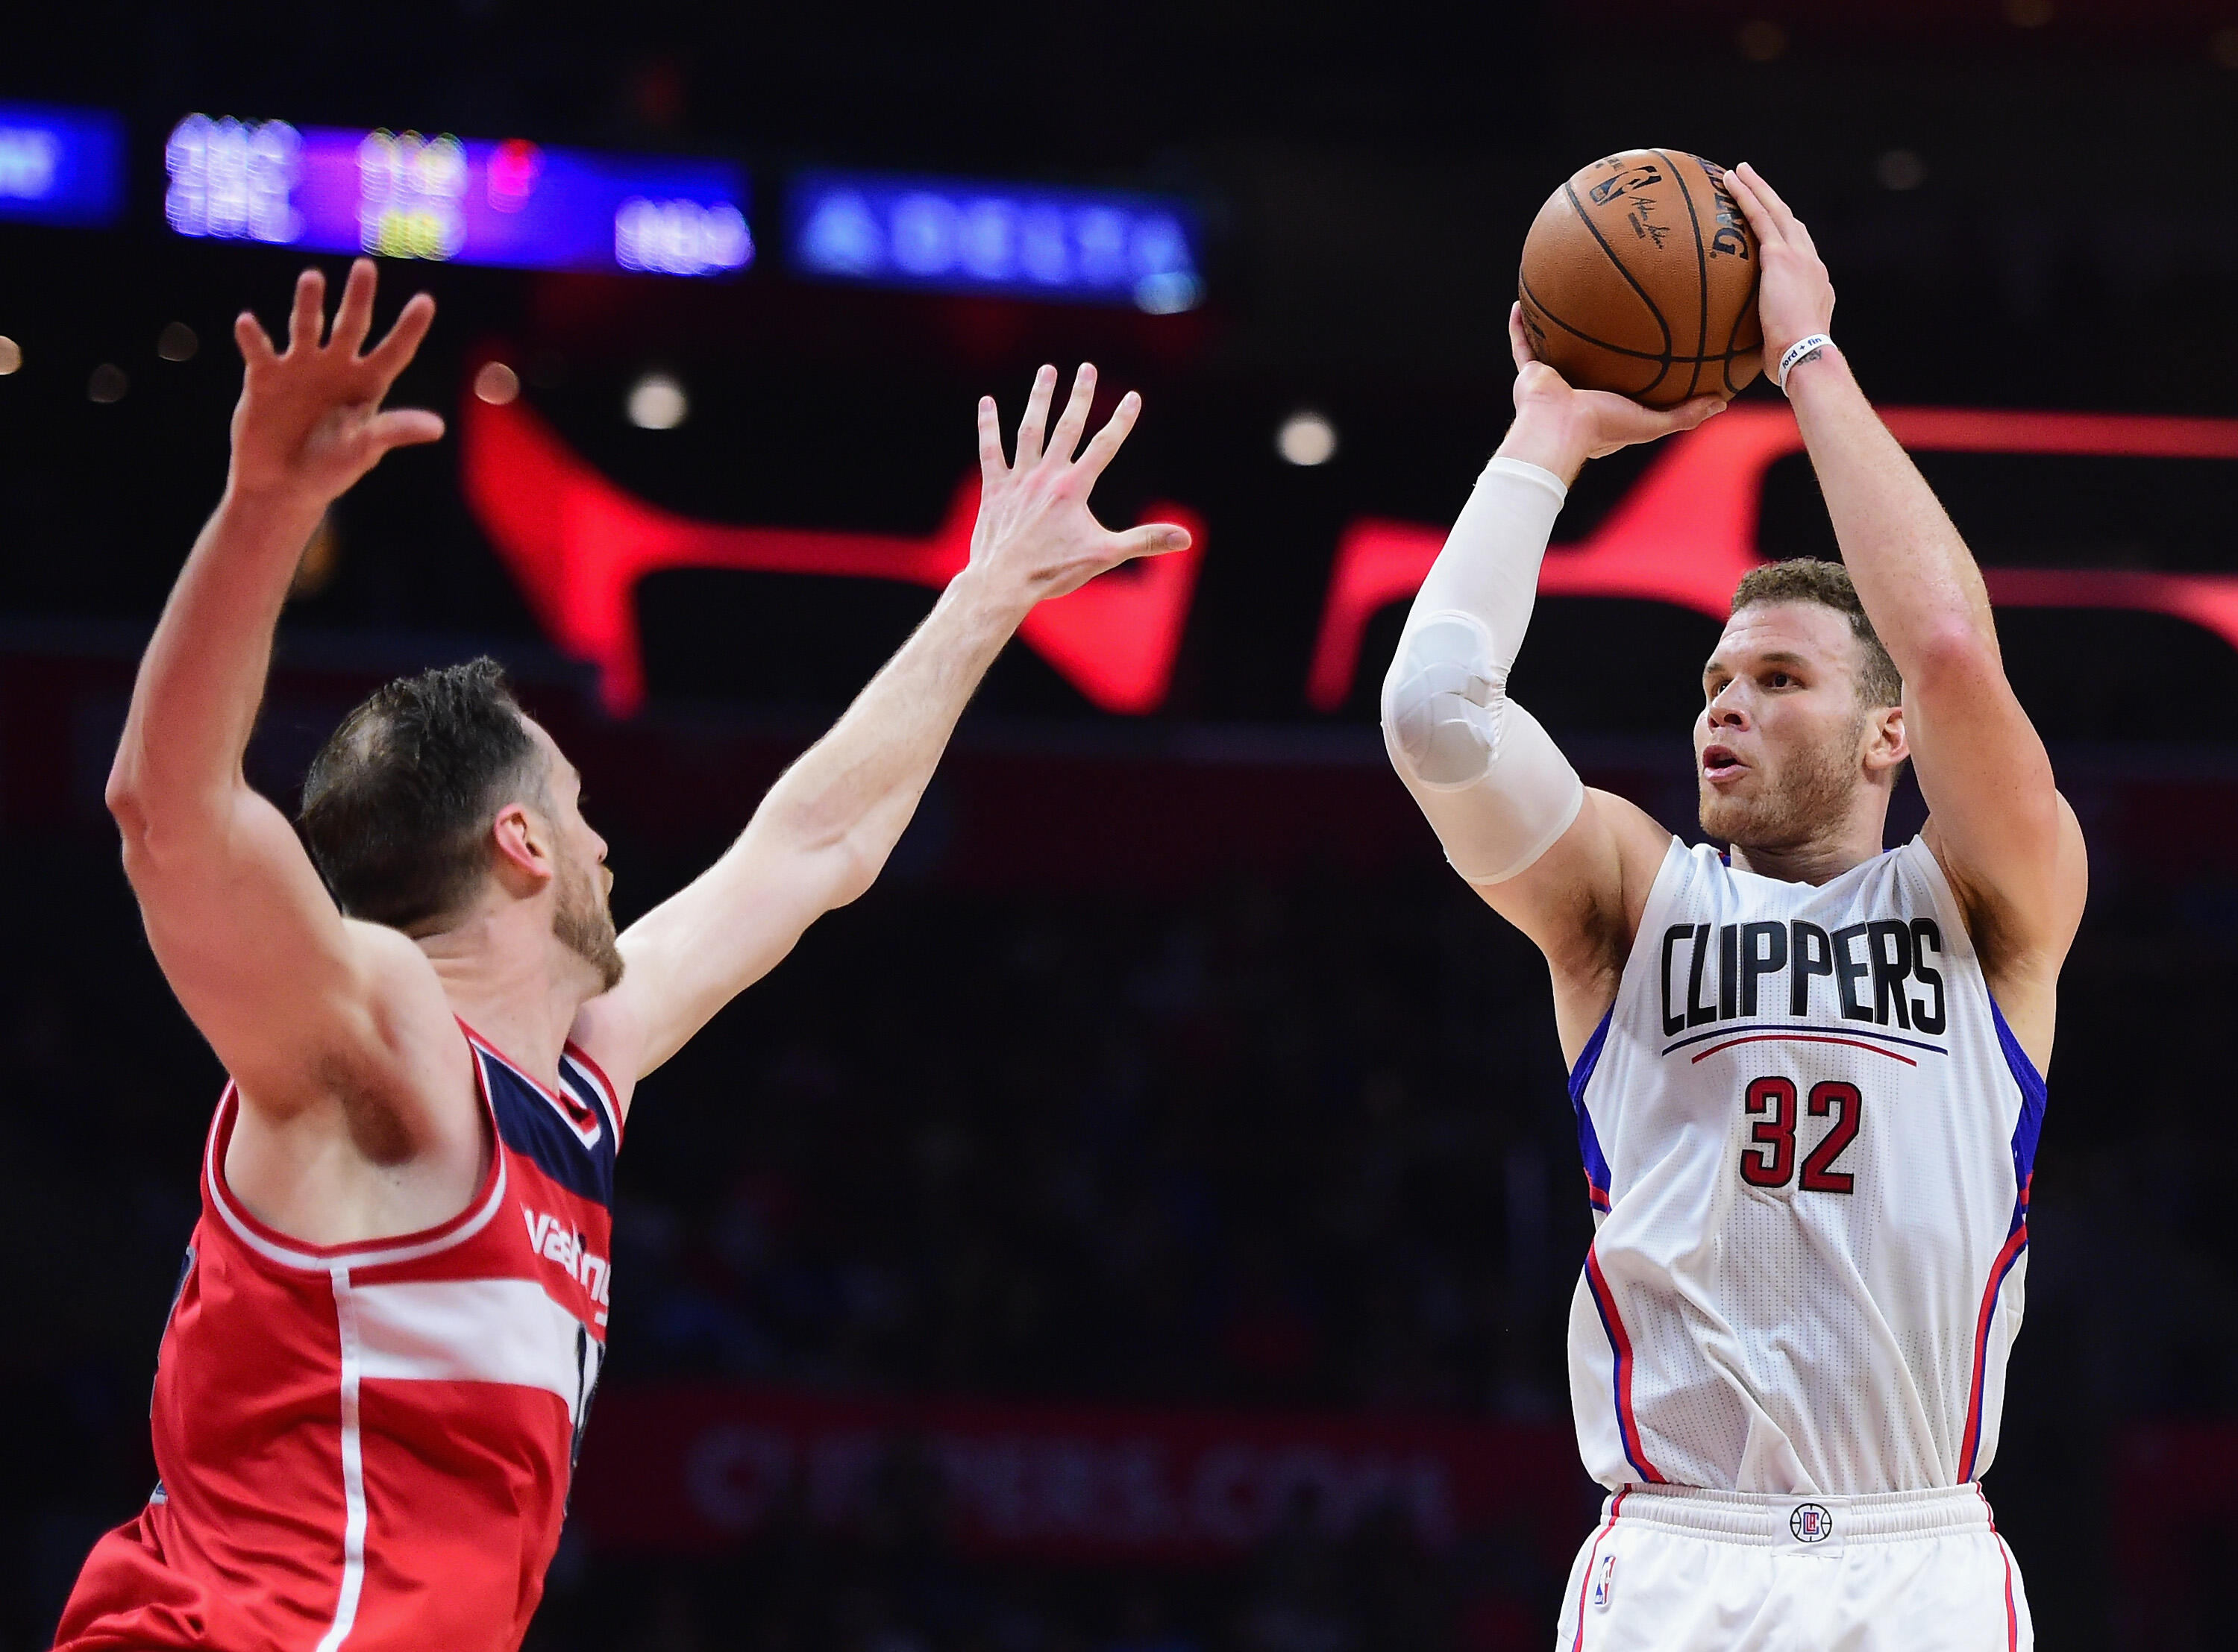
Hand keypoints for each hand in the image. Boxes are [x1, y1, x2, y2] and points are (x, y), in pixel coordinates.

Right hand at [227, 259, 443, 504]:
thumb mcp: (363, 450)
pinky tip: (247, 322)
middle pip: (351, 325)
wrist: (282, 485)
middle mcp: (336, 367)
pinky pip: (259, 350)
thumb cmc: (329, 470)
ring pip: (306, 327)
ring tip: (314, 279)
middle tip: (365, 267)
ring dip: (309, 304)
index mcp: (367, 384)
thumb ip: (394, 431)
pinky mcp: (265, 376)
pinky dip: (253, 337)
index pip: (394, 351)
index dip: (409, 328)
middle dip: (358, 298)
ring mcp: (300, 368)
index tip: (426, 301)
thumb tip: (438, 428)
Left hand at [966, 364, 1190, 606]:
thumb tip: (1186, 539)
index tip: (1133, 397)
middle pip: (1067, 427)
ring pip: (1030, 430)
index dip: (1121, 420)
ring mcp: (1018, 480)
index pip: (1104, 446)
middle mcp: (1046, 476)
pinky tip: (988, 402)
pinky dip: (988, 426)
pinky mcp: (994, 489)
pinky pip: (990, 450)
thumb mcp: (1105, 555)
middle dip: (1079, 396)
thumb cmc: (1054, 572)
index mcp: (1074, 488)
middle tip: (1086, 368)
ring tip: (1047, 370)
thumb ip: (1146, 540)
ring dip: (1039, 399)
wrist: (1004, 583)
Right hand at [1497, 304, 1726, 482]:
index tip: (1646, 345)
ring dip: (1556, 328)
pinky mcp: (1530, 374)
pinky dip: (1520, 324)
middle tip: (1610, 312)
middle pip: (1587, 361)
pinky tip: (1523, 300)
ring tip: (1565, 298)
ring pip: (1554, 349)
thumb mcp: (1652, 422)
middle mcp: (1575, 393)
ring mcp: (1552, 383)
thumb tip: (1721, 402)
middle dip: (1595, 340)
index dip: (1629, 368)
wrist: (1558, 429)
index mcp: (1600, 409)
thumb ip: (1685, 414)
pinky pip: (1523, 343)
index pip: (1618, 386)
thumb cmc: (1603, 428)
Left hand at [1725, 164, 1835, 372]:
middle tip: (1754, 182)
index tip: (1773, 225)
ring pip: (1775, 211)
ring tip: (1738, 170)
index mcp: (1815, 285)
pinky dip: (1745, 196)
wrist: (1806, 356)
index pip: (1799, 252)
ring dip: (1757, 188)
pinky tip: (1729, 181)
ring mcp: (1799, 257)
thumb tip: (1743, 358)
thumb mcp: (1781, 348)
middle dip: (1772, 201)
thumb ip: (1768, 340)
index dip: (1786, 234)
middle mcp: (1811, 264)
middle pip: (1789, 222)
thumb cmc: (1792, 365)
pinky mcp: (1781, 256)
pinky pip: (1759, 217)